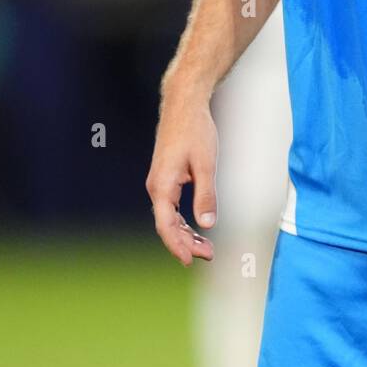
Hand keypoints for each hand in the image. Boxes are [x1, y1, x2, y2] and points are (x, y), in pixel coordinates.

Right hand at [146, 93, 218, 265]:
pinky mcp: (167, 178)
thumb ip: (205, 195)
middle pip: (168, 225)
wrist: (184, 105)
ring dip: (186, 233)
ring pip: (170, 217)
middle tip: (209, 255)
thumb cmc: (195, 131)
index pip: (166, 226)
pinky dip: (184, 219)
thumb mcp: (205, 164)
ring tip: (207, 247)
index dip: (178, 245)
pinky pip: (172, 207)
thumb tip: (207, 225)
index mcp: (162, 186)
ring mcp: (160, 183)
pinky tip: (198, 227)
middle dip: (186, 243)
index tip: (191, 261)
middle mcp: (156, 187)